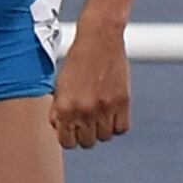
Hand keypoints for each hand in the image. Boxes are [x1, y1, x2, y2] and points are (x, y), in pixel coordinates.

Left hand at [50, 23, 130, 148]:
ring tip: (100, 115)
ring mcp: (104, 108)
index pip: (67, 142)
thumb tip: (61, 128)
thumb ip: (59, 109)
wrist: (99, 39)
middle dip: (86, 134)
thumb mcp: (60, 85)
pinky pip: (121, 128)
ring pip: (105, 137)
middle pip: (87, 142)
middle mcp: (84, 111)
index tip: (73, 130)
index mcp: (64, 108)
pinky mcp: (122, 102)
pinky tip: (112, 113)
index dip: (69, 137)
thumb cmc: (77, 60)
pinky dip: (117, 124)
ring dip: (102, 129)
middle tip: (87, 121)